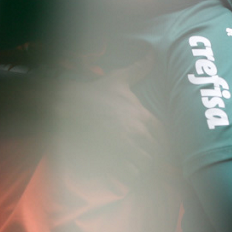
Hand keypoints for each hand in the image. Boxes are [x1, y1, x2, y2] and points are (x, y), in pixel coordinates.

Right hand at [56, 53, 162, 183]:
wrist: (67, 106)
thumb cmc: (95, 93)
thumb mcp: (119, 79)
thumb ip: (139, 68)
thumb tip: (151, 54)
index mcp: (143, 117)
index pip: (164, 136)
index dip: (162, 142)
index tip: (156, 144)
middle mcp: (137, 134)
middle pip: (156, 153)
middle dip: (152, 156)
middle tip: (144, 156)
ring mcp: (124, 148)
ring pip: (144, 166)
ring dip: (141, 168)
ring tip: (133, 165)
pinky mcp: (109, 160)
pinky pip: (127, 176)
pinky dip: (128, 177)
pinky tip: (122, 171)